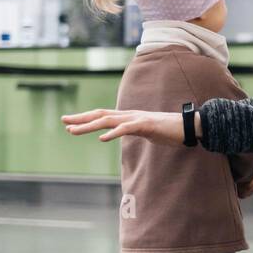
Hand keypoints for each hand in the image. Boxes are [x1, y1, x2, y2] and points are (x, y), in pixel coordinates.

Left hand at [62, 108, 186, 144]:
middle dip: (81, 119)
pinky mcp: (146, 125)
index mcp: (130, 117)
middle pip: (101, 115)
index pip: (103, 115)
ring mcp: (138, 119)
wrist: (189, 126)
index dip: (86, 118)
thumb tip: (127, 134)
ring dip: (89, 126)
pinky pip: (126, 129)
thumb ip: (136, 131)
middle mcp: (130, 115)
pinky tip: (102, 138)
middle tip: (63, 122)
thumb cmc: (170, 131)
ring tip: (73, 131)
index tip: (70, 123)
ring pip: (108, 120)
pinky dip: (113, 133)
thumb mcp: (148, 132)